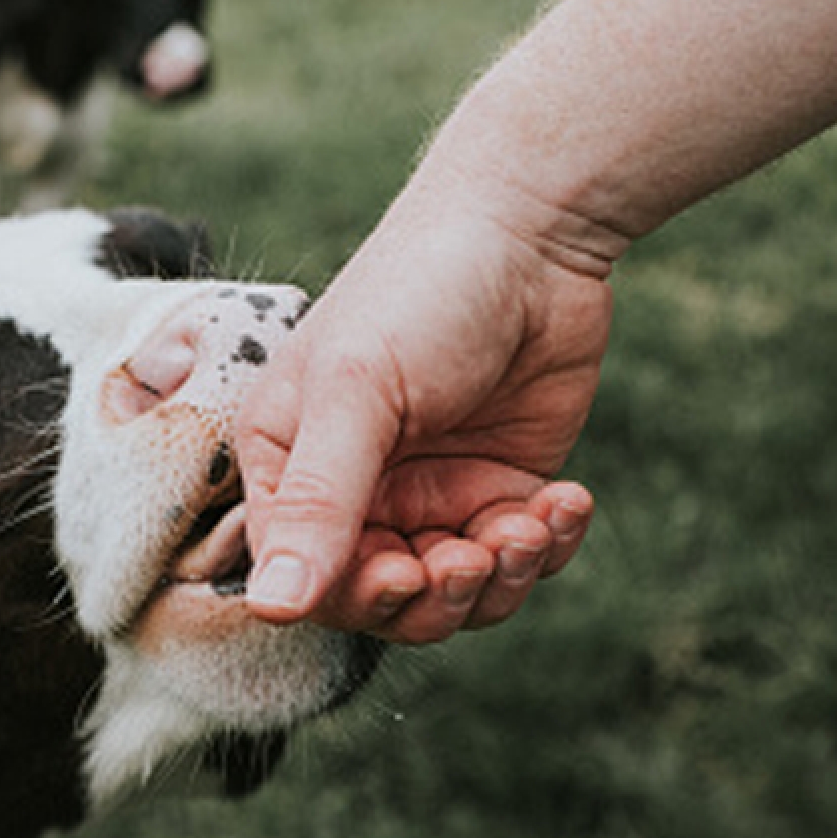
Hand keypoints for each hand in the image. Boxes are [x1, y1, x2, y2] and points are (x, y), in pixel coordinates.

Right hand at [235, 189, 608, 643]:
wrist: (532, 230)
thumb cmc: (420, 291)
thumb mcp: (356, 393)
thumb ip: (319, 500)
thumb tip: (270, 607)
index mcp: (288, 464)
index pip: (300, 575)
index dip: (351, 594)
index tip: (404, 571)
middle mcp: (353, 491)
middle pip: (378, 603)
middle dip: (432, 596)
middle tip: (470, 556)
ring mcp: (429, 492)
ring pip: (453, 596)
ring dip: (496, 579)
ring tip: (530, 524)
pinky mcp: (498, 486)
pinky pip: (517, 560)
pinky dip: (546, 547)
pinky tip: (566, 500)